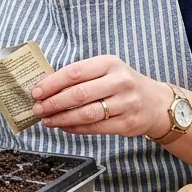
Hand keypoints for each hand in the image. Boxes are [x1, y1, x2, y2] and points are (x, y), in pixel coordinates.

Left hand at [29, 55, 170, 136]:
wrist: (156, 102)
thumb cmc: (122, 84)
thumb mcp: (106, 70)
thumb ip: (81, 76)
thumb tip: (46, 87)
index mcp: (109, 63)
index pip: (75, 72)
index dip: (52, 83)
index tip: (36, 91)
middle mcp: (119, 81)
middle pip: (79, 94)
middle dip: (53, 103)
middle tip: (38, 108)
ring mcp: (125, 103)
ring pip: (86, 113)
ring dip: (62, 118)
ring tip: (47, 120)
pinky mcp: (127, 123)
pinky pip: (95, 127)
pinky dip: (75, 128)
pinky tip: (64, 126)